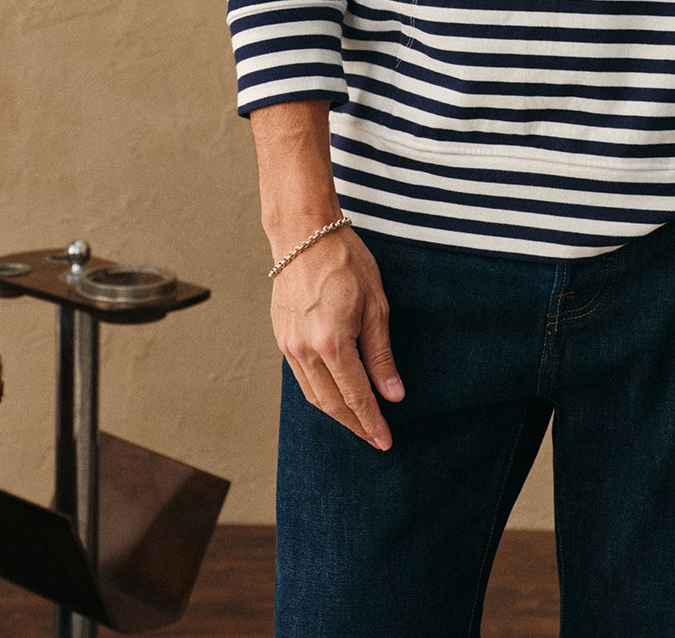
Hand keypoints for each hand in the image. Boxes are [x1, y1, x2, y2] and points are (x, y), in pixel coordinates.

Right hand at [269, 224, 405, 449]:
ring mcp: (289, 346)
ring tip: (358, 422)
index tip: (385, 441)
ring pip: (313, 395)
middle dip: (355, 425)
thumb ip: (381, 354)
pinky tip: (335, 395)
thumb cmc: (345, 261)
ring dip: (336, 413)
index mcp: (332, 343)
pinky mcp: (281, 339)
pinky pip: (301, 378)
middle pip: (331, 403)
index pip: (355, 396)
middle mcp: (305, 351)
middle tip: (375, 439)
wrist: (304, 235)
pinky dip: (319, 392)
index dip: (371, 422)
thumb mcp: (376, 305)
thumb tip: (393, 394)